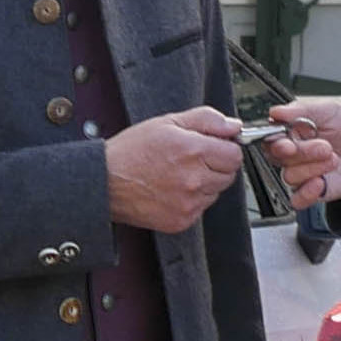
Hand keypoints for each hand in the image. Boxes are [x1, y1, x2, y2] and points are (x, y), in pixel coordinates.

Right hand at [105, 106, 243, 234]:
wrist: (105, 182)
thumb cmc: (131, 152)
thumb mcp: (168, 122)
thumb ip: (207, 120)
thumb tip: (234, 126)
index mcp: (193, 151)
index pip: (235, 154)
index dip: (226, 148)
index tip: (215, 147)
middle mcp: (194, 179)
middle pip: (229, 175)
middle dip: (216, 165)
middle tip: (191, 159)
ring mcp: (189, 203)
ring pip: (216, 192)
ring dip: (205, 183)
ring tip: (179, 174)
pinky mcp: (182, 220)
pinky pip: (202, 208)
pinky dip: (193, 200)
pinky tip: (173, 189)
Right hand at [265, 99, 340, 211]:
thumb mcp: (328, 110)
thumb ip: (301, 110)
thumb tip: (276, 112)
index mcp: (290, 132)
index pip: (270, 140)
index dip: (276, 143)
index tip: (289, 143)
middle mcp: (292, 154)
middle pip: (280, 158)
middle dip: (303, 152)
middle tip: (325, 146)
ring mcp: (301, 173)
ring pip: (290, 176)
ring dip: (313, 168)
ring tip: (333, 158)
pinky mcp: (312, 191)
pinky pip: (298, 200)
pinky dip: (306, 193)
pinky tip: (321, 182)